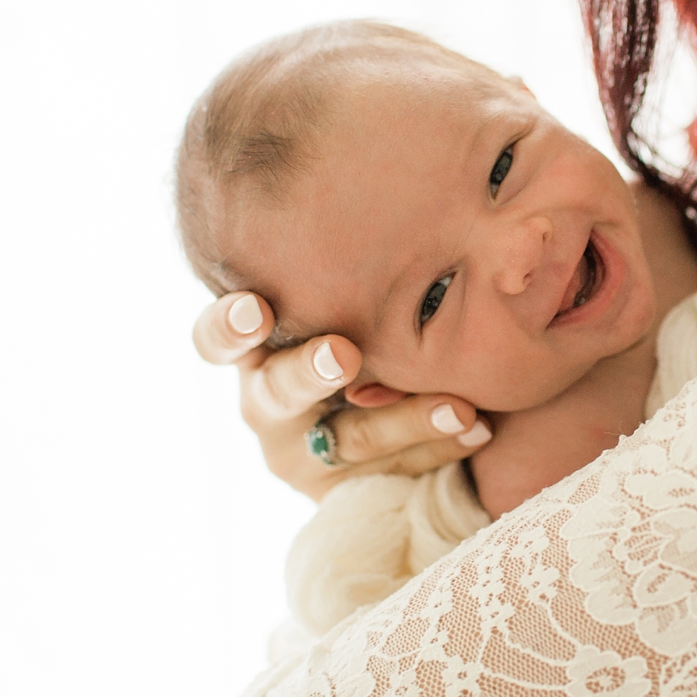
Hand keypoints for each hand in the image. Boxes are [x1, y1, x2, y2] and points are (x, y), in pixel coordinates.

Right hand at [192, 291, 491, 501]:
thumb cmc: (363, 324)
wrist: (391, 417)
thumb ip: (351, 275)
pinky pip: (395, 470)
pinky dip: (440, 445)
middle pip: (276, 393)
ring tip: (458, 407)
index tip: (255, 309)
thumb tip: (391, 202)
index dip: (229, 327)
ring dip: (407, 418)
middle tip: (344, 354)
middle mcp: (266, 401)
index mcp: (255, 347)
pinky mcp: (341, 494)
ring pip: (350, 439)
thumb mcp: (349, 300)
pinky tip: (479, 424)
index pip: (217, 339)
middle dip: (312, 371)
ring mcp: (301, 453)